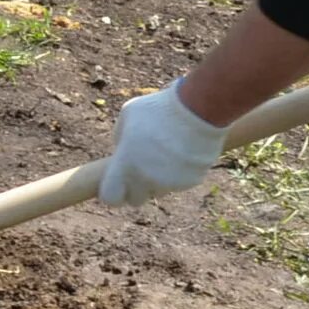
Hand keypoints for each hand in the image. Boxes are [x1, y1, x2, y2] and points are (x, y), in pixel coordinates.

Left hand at [98, 79, 230, 206]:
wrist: (198, 109)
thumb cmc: (159, 109)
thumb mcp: (129, 115)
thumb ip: (120, 136)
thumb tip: (121, 148)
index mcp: (125, 165)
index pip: (110, 197)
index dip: (112, 193)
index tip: (116, 185)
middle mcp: (145, 179)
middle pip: (136, 199)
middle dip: (136, 188)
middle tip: (142, 169)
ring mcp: (169, 183)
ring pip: (158, 191)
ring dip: (158, 180)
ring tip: (166, 153)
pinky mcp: (190, 182)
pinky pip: (180, 184)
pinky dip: (179, 174)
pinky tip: (184, 152)